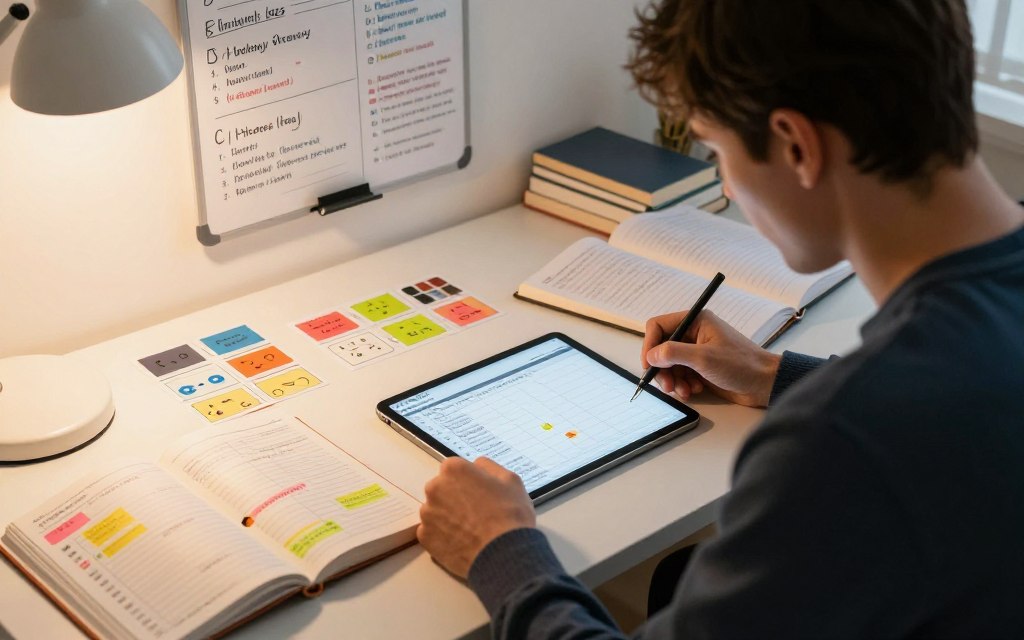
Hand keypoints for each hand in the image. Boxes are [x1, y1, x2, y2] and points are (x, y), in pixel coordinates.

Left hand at [418, 456, 535, 577]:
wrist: (504, 553)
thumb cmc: (509, 516)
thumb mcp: (510, 479)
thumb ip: (488, 466)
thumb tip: (477, 465)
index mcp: (454, 469)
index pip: (455, 469)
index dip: (468, 481)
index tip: (478, 492)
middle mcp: (435, 488)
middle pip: (442, 488)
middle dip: (455, 497)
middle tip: (476, 511)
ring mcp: (428, 513)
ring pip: (436, 510)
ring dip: (448, 516)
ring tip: (470, 529)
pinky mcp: (425, 537)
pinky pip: (432, 532)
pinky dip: (443, 535)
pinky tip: (461, 540)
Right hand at [641, 310, 781, 406]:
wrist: (765, 384)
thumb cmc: (742, 365)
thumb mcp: (704, 358)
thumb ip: (674, 353)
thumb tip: (652, 356)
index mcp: (696, 321)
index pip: (658, 326)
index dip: (650, 345)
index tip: (649, 365)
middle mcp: (694, 333)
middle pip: (661, 348)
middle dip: (662, 368)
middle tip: (667, 386)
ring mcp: (697, 351)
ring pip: (669, 364)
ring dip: (673, 379)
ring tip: (685, 391)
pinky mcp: (701, 366)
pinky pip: (680, 374)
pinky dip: (683, 384)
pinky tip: (694, 390)